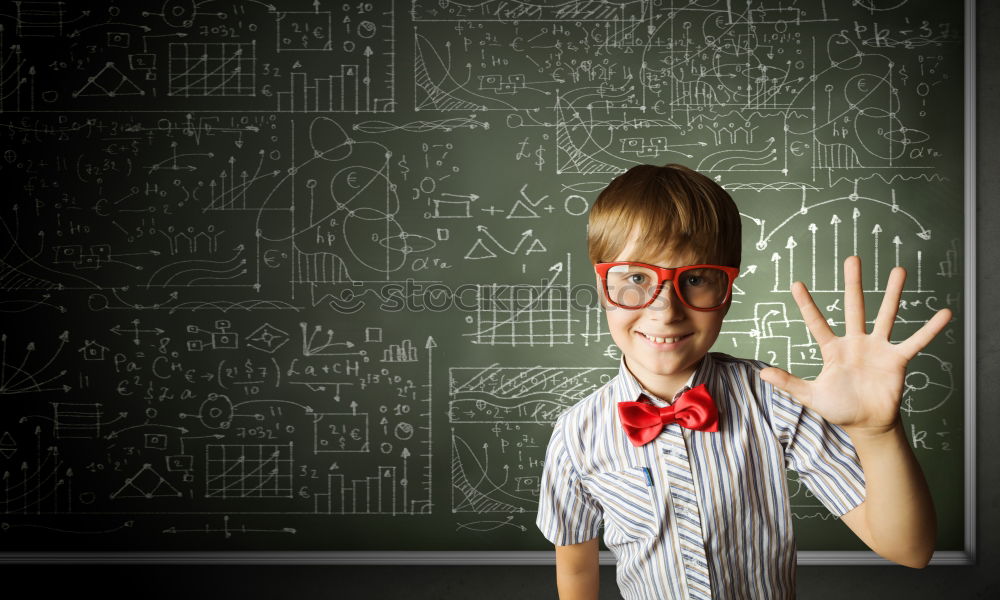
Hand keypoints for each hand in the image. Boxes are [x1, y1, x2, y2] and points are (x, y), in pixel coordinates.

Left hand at [759, 255, 952, 437]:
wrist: (867, 424)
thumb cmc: (839, 408)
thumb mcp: (811, 395)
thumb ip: (789, 382)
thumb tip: (762, 372)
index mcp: (832, 349)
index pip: (816, 322)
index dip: (806, 304)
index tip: (796, 283)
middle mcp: (855, 342)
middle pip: (853, 307)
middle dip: (853, 284)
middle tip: (853, 258)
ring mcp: (877, 348)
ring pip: (886, 315)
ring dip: (893, 293)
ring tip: (899, 270)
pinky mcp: (897, 359)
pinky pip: (916, 342)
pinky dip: (930, 329)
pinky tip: (944, 313)